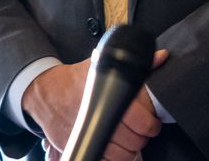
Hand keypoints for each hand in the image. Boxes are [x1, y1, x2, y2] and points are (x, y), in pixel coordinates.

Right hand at [25, 50, 167, 158]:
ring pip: (120, 155)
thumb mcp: (106, 66)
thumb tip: (160, 57)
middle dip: (142, 138)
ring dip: (129, 150)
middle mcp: (100, 121)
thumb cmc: (77, 80)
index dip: (152, 125)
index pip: (142, 123)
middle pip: (133, 141)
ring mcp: (88, 136)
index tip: (153, 124)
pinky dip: (112, 158)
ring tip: (131, 141)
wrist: (48, 94)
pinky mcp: (77, 147)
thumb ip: (136, 63)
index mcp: (111, 102)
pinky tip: (114, 149)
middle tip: (144, 132)